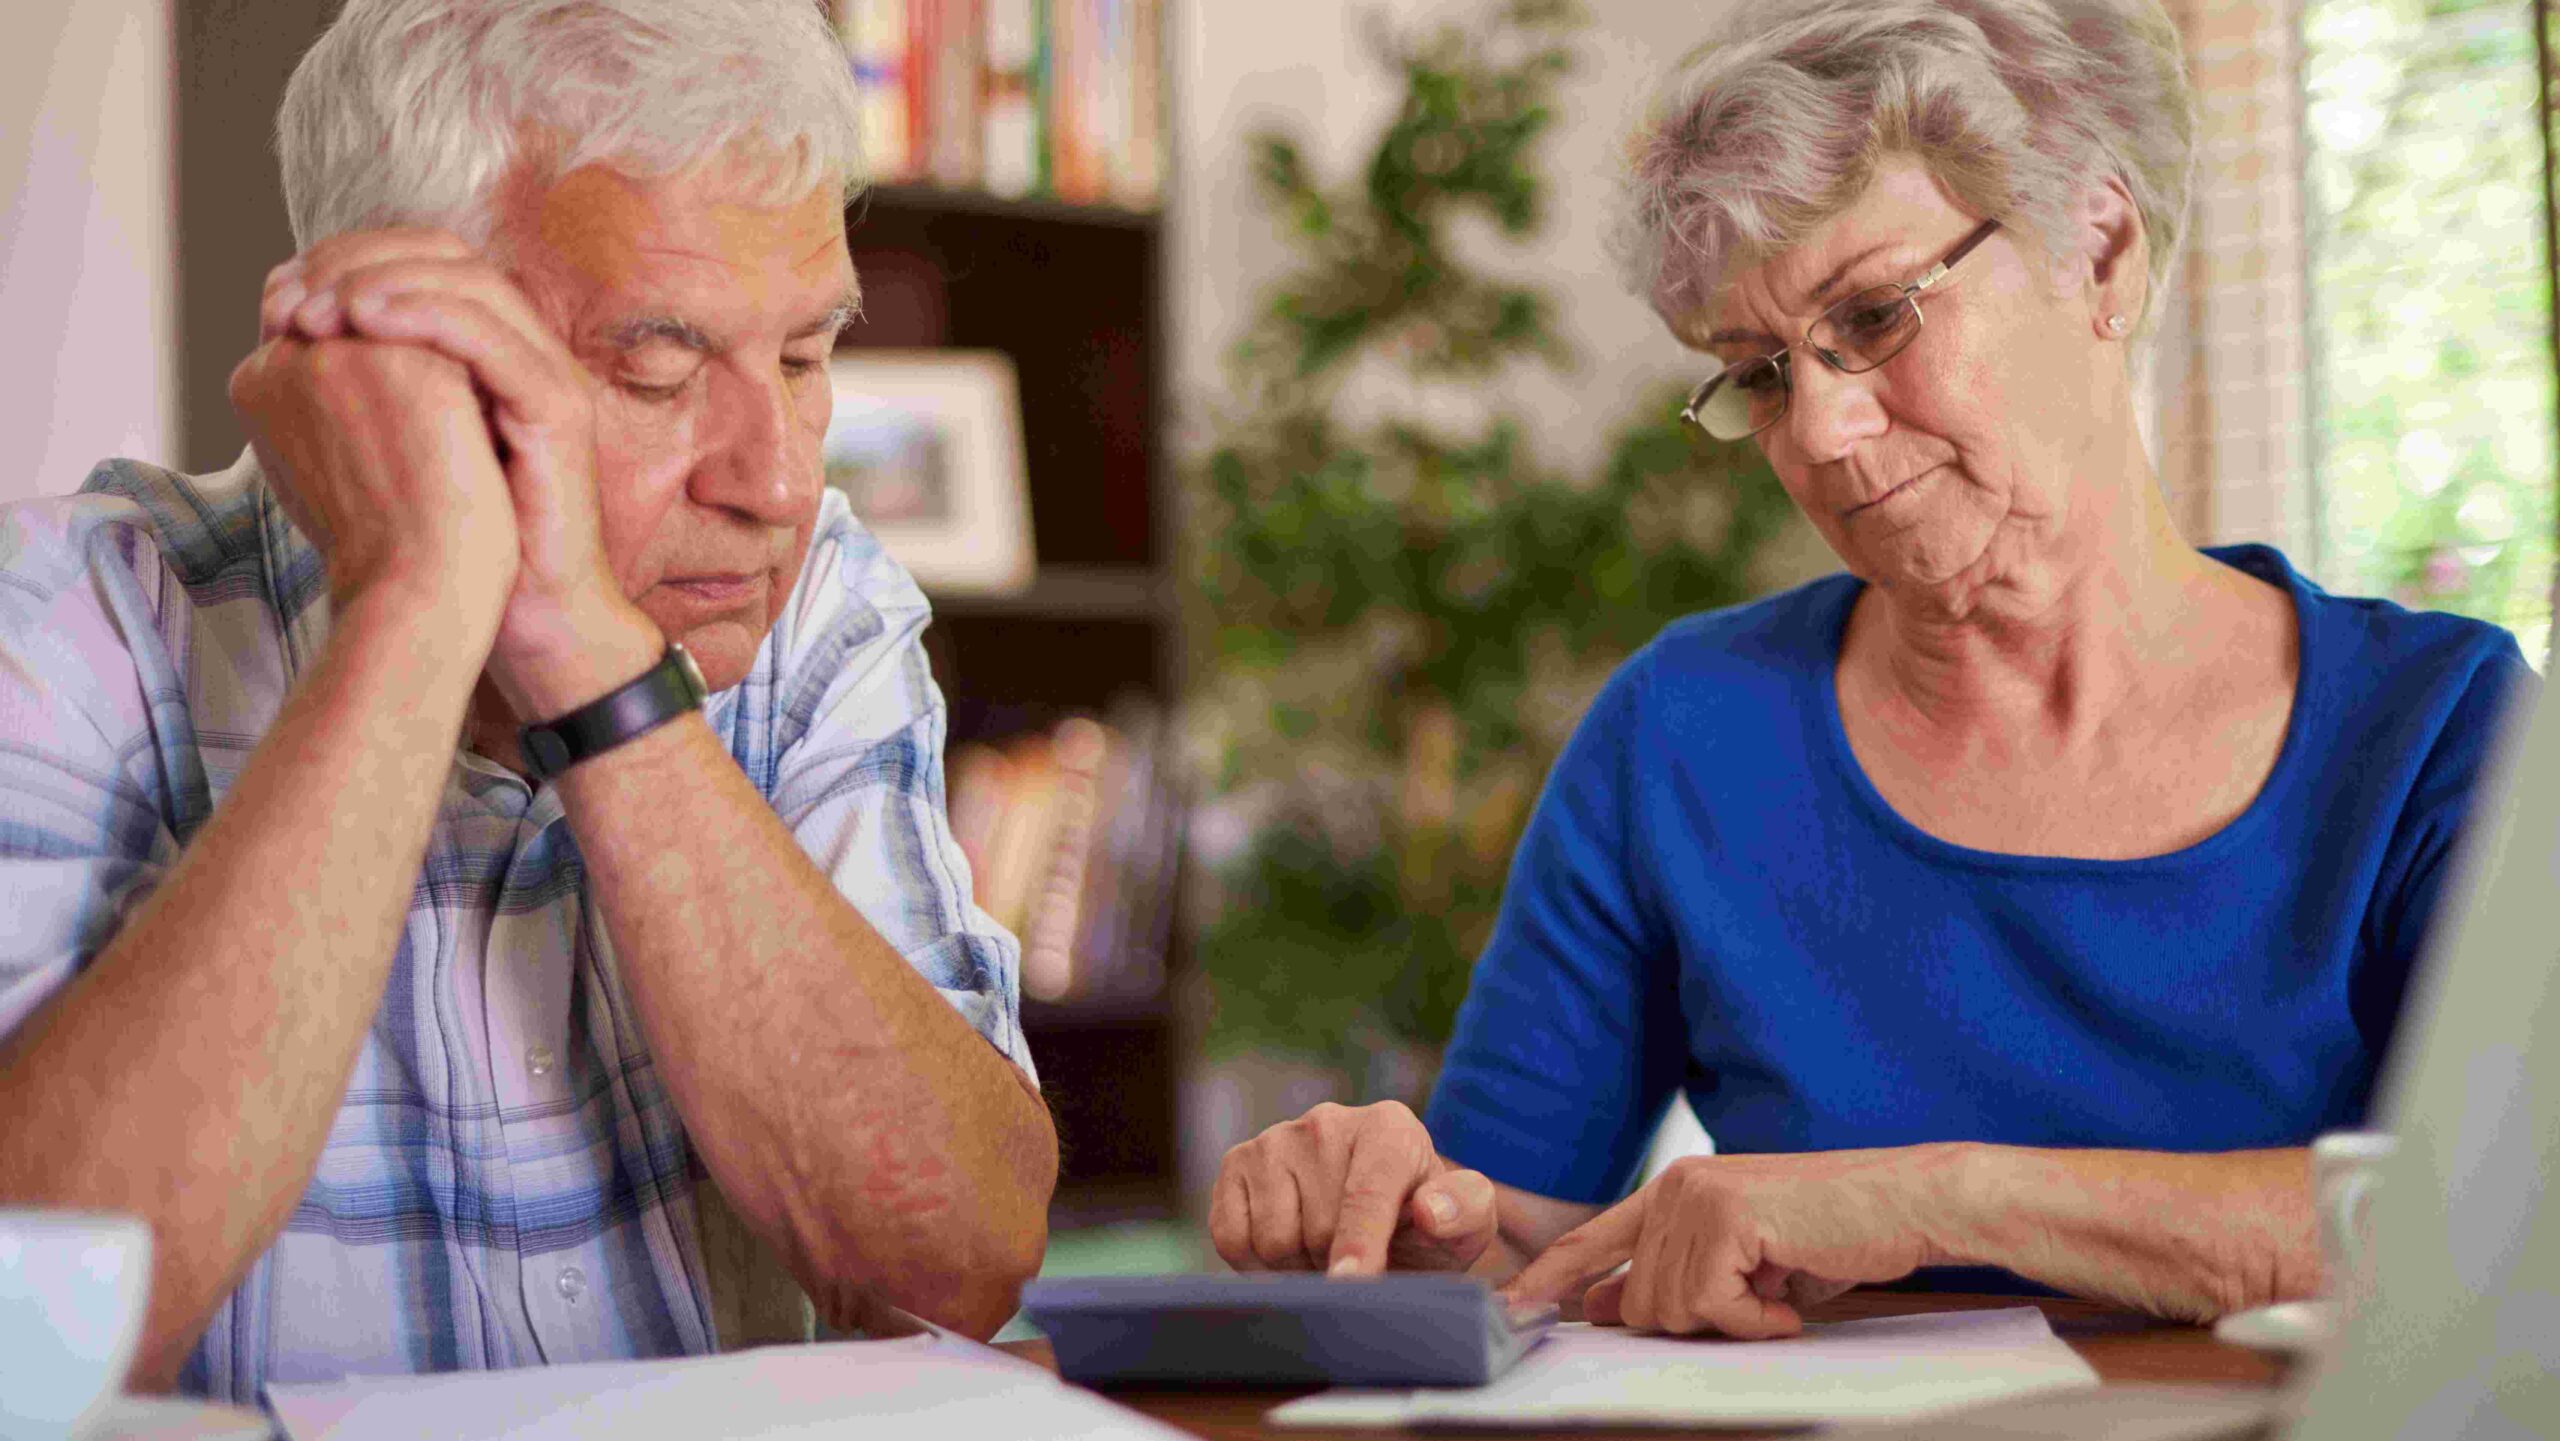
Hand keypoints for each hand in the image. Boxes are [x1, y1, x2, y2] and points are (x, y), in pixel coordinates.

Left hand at [261, 231, 659, 717]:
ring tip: (317, 310)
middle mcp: (527, 353)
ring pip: (470, 283)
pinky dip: (421, 315)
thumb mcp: (393, 449)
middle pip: (448, 256)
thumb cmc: (460, 548)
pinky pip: (488, 336)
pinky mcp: (558, 410)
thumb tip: (283, 343)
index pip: (424, 263)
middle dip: (358, 261)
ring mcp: (549, 376)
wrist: (526, 617)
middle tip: (292, 297)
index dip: (350, 260)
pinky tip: (364, 322)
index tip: (280, 294)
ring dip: (382, 281)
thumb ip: (357, 390)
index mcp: (491, 355)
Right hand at [1209, 1102, 1498, 1275]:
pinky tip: (1290, 1247)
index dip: (1360, 1244)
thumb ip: (1463, 1212)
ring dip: (1299, 1266)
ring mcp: (1275, 1139)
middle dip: (1337, 1264)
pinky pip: (1231, 1236)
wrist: (1380, 1224)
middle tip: (1359, 1262)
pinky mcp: (1236, 1163)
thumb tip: (1432, 1210)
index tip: (1353, 1281)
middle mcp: (1327, 1121)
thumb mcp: (1465, 1225)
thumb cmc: (1425, 1227)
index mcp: (1389, 1128)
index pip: (1366, 1193)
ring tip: (1327, 1251)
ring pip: (1273, 1239)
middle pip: (1317, 1229)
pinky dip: (1257, 1262)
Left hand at [1500, 1149, 1959, 1338]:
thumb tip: (1608, 1308)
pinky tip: (1790, 1301)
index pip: (1591, 1239)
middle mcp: (1675, 1187)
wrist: (1908, 1202)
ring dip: (1733, 1320)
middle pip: (1640, 1302)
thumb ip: (1676, 1275)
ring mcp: (1696, 1198)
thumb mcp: (1745, 1262)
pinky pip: (1711, 1307)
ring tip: (1780, 1292)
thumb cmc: (1837, 1232)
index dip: (1548, 1278)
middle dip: (1698, 1322)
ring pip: (1671, 1309)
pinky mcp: (1726, 1218)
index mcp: (1673, 1191)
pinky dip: (1756, 1321)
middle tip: (1757, 1303)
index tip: (1511, 1309)